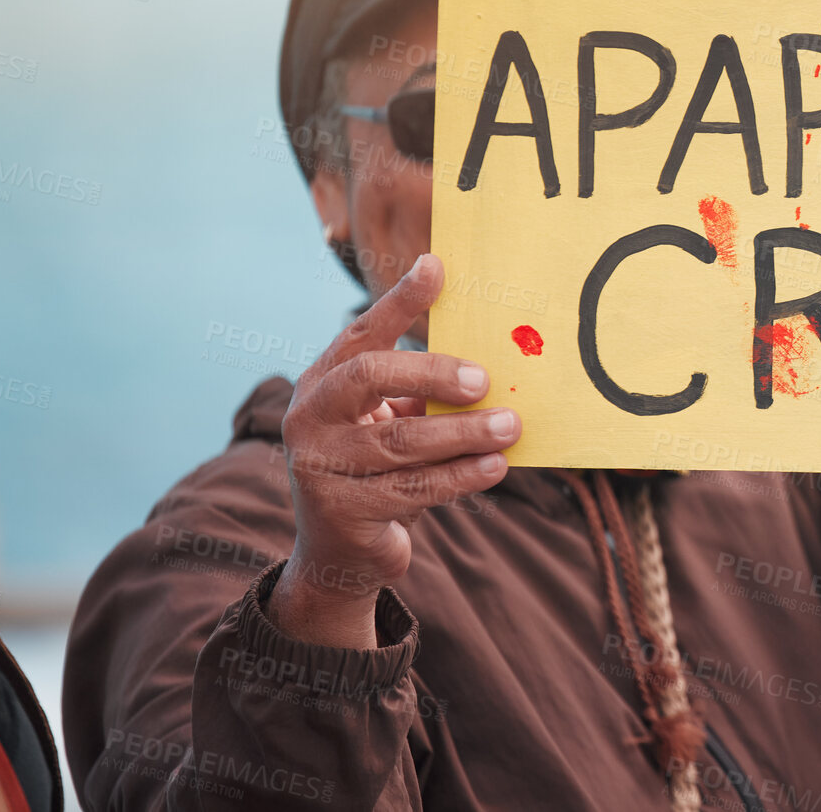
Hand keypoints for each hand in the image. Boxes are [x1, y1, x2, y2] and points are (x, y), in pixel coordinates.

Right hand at [267, 253, 516, 647]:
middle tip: (486, 379)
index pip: (362, 332)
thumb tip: (494, 361)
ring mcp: (320, 465)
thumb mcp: (391, 422)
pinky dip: (461, 476)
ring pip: (402, 440)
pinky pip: (413, 489)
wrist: (341, 553)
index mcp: (324, 382)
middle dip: (433, 372)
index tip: (437, 268)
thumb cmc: (378, 469)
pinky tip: (496, 466)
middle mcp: (310, 416)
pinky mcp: (341, 511)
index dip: (400, 301)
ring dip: (465, 433)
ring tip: (511, 426)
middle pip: (371, 375)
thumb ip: (421, 392)